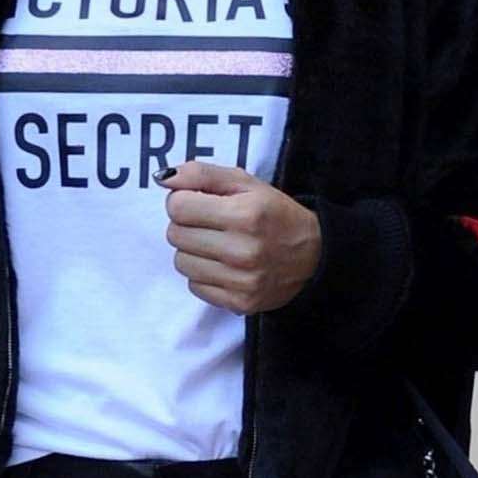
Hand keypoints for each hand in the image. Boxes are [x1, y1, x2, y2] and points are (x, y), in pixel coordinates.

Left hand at [163, 163, 321, 315]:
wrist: (315, 257)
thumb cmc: (276, 215)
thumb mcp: (246, 183)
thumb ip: (202, 174)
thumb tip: (162, 179)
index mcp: (245, 214)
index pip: (178, 207)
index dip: (182, 201)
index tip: (198, 202)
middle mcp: (243, 250)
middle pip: (175, 235)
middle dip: (186, 225)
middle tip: (210, 224)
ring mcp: (241, 281)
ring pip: (181, 263)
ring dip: (193, 251)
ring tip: (217, 245)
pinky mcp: (240, 303)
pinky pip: (195, 287)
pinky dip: (204, 275)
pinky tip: (224, 266)